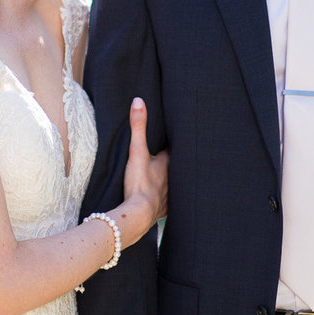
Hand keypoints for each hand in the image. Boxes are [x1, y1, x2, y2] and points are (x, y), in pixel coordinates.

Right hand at [120, 98, 167, 239]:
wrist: (138, 214)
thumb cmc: (140, 182)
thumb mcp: (136, 151)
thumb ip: (138, 126)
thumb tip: (139, 100)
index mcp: (170, 163)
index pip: (176, 150)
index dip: (173, 144)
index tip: (173, 136)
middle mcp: (175, 180)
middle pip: (177, 167)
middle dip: (173, 163)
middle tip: (170, 156)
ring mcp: (170, 196)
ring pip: (174, 185)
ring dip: (171, 181)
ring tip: (168, 177)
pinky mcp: (163, 210)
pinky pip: (168, 203)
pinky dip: (165, 200)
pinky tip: (164, 201)